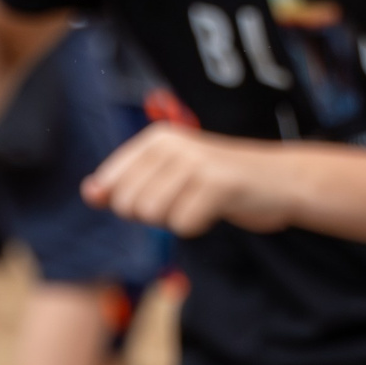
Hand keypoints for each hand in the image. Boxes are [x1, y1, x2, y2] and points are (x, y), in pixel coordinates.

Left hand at [81, 123, 301, 237]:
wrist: (276, 181)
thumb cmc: (215, 183)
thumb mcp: (165, 177)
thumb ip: (124, 185)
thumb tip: (89, 192)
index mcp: (155, 139)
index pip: (111, 187)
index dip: (132, 204)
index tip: (165, 191)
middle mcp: (172, 143)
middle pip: (128, 205)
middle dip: (154, 215)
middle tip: (186, 199)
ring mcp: (195, 161)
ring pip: (153, 215)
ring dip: (177, 219)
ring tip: (201, 201)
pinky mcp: (217, 183)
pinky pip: (183, 225)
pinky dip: (199, 225)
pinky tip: (217, 208)